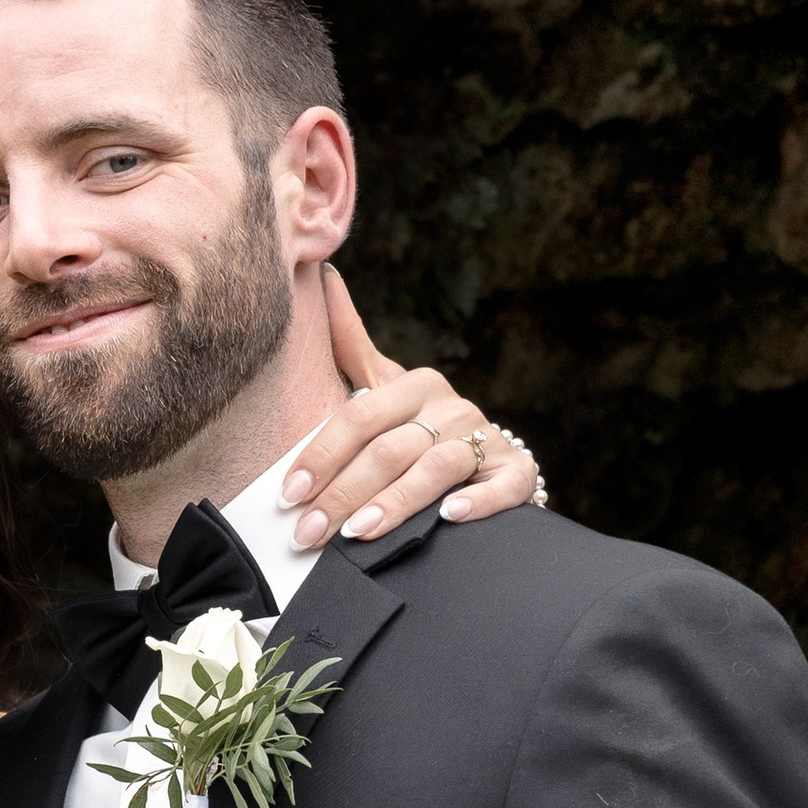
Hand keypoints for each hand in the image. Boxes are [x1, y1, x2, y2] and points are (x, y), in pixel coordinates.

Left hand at [280, 272, 542, 553]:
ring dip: (394, 504)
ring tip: (357, 533)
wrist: (484, 466)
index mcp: (414, 385)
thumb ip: (349, 344)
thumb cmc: (418, 430)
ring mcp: (486, 440)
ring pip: (435, 469)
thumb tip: (321, 273)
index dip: (321, 455)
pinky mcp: (517, 473)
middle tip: (309, 531)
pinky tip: (449, 517)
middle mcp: (452, 408)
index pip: (359, 417)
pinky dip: (476, 501)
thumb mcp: (382, 390)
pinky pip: (500, 487)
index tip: (289, 495)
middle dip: (343, 494)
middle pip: (390, 449)